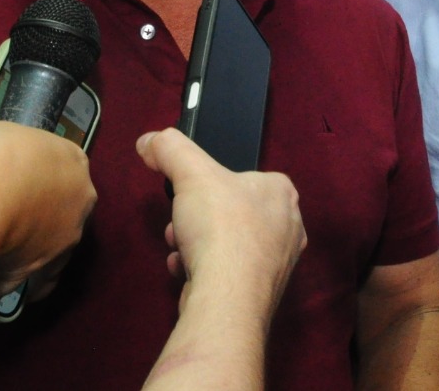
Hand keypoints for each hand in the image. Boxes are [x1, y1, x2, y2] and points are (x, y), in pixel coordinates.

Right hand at [0, 120, 94, 292]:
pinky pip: (35, 281)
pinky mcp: (52, 263)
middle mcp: (81, 195)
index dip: (31, 181)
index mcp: (71, 159)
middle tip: (0, 226)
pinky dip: (12, 286)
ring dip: (26, 256)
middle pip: (58, 210)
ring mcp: (71, 232)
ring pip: (51, 248)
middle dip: (34, 219)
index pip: (56, 171)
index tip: (7, 189)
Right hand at [136, 128, 304, 320]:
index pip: (245, 176)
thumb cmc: (220, 229)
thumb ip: (170, 149)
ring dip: (196, 244)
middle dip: (198, 219)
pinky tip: (187, 271)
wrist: (226, 297)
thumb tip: (150, 141)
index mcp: (282, 193)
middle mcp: (288, 226)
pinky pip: (227, 272)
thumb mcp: (191, 173)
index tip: (190, 194)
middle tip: (181, 224)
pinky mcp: (261, 292)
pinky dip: (202, 269)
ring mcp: (278, 263)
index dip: (211, 184)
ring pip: (227, 244)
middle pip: (231, 213)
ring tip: (181, 248)